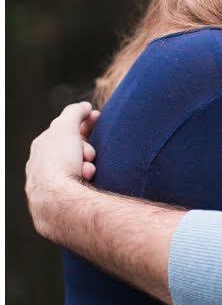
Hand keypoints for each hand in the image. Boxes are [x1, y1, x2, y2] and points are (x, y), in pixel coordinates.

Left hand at [26, 101, 97, 240]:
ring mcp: (51, 181)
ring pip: (79, 165)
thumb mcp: (66, 127)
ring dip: (88, 164)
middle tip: (90, 154)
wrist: (57, 198)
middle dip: (87, 148)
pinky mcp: (61, 196)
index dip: (83, 124)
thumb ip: (75, 111)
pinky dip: (87, 178)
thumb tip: (85, 106)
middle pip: (74, 148)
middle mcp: (43, 163)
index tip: (97, 119)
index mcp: (41, 145)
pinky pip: (80, 182)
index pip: (66, 129)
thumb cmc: (58, 162)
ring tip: (88, 169)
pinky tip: (87, 180)